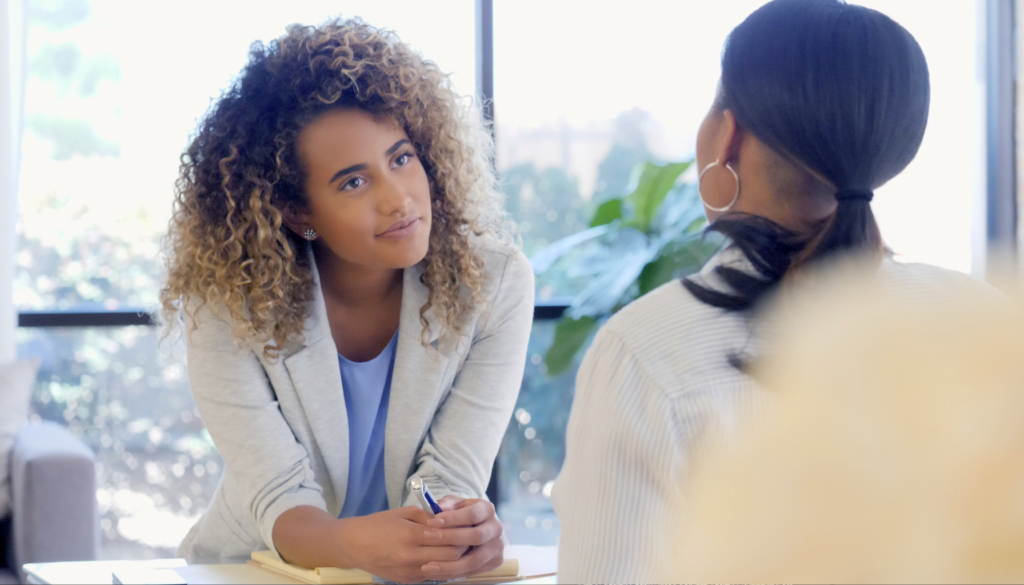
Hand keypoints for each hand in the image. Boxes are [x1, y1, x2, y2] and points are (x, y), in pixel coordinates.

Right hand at [333, 506, 468, 583]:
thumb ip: (429, 517)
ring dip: (455, 558)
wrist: (353, 545)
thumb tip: (450, 520)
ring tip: (460, 545)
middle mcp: (411, 556)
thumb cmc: (378, 524)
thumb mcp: (404, 513)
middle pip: (451, 555)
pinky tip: (444, 555)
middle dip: (463, 545)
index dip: (461, 531)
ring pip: (445, 568)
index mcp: (410, 535)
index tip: (468, 523)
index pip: (447, 537)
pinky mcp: (407, 581)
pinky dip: (442, 565)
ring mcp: (409, 572)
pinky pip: (433, 574)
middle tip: (470, 536)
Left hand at [419, 496, 504, 579]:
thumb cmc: (459, 515)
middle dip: (451, 538)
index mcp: (487, 509)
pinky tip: (435, 573)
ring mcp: (497, 546)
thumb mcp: (453, 505)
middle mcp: (496, 528)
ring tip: (428, 566)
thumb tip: (439, 507)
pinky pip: (472, 571)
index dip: (452, 518)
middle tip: (428, 537)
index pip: (472, 514)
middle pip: (477, 536)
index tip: (432, 522)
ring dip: (450, 564)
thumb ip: (446, 504)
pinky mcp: (494, 561)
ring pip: (475, 559)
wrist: (472, 529)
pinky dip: (452, 573)